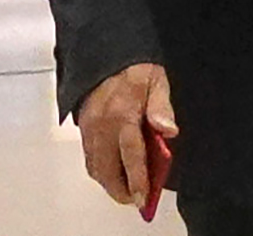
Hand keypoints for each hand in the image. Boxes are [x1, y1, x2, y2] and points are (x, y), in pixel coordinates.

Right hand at [77, 63, 177, 208]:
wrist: (104, 51)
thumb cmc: (134, 67)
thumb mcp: (157, 80)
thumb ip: (162, 107)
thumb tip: (169, 131)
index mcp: (123, 115)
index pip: (131, 156)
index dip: (138, 180)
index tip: (143, 198)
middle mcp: (102, 126)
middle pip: (108, 170)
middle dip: (121, 189)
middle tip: (136, 199)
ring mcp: (89, 129)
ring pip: (96, 167)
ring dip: (110, 182)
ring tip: (127, 189)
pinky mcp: (83, 127)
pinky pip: (90, 157)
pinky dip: (101, 170)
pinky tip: (114, 171)